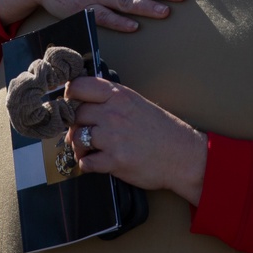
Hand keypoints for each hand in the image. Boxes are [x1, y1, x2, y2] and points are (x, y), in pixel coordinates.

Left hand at [64, 76, 207, 205]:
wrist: (182, 156)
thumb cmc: (161, 130)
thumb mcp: (137, 104)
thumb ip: (111, 100)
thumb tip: (82, 102)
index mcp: (119, 95)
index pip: (78, 87)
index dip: (69, 96)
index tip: (70, 103)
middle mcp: (113, 114)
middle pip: (75, 115)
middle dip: (76, 126)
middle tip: (83, 132)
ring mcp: (112, 138)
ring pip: (76, 139)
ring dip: (79, 147)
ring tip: (90, 150)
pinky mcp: (114, 161)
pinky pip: (85, 163)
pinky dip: (88, 164)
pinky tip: (98, 162)